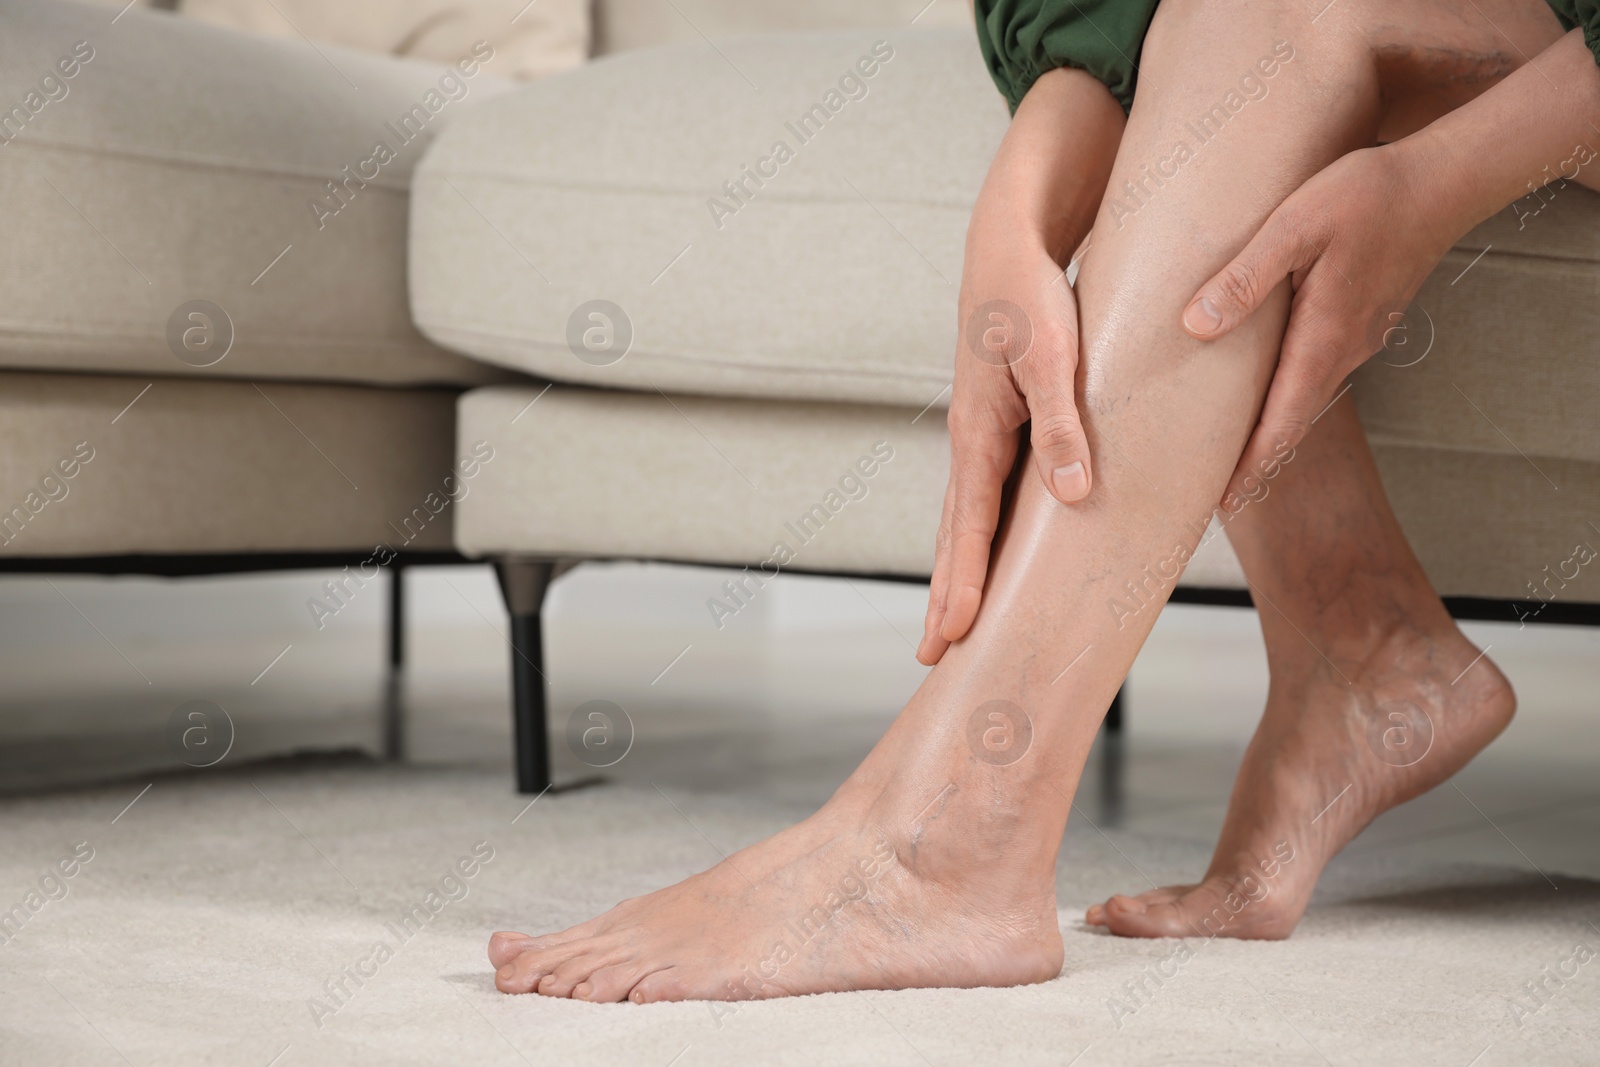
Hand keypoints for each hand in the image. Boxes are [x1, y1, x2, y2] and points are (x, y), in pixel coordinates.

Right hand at [918, 237, 1089, 664]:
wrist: (1007, 246)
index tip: (957, 631)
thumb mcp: (1053, 356)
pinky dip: (974, 536)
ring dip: (956, 571)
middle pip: (954, 534)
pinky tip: (984, 554)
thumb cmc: (1029, 294)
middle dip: (945, 595)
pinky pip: (983, 496)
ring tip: (950, 620)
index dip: (964, 581)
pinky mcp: (997, 424)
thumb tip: (1073, 496)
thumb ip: (1062, 426)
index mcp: (978, 432)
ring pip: (963, 519)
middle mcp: (971, 441)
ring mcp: (980, 435)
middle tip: (931, 655)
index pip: (970, 525)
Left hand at [1181, 142, 1457, 488]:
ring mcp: (1358, 338)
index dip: (1252, 465)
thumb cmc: (1367, 196)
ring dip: (1272, 428)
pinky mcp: (1361, 320)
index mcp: (1325, 338)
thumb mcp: (1295, 227)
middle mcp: (1345, 350)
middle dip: (1256, 460)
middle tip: (1217, 496)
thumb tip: (1196, 326)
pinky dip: (1288, 395)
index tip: (1225, 502)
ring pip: (1306, 397)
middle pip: (1293, 422)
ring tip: (1231, 450)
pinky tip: (1264, 390)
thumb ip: (1245, 277)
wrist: (1443, 180)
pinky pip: (1318, 371)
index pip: (1283, 421)